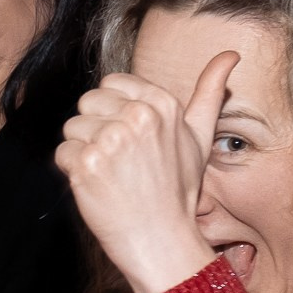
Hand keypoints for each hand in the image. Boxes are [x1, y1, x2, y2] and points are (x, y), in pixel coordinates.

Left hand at [54, 52, 236, 292]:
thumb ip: (209, 93)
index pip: (110, 84)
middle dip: (95, 129)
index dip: (112, 111)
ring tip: (111, 174)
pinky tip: (98, 187)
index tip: (129, 139)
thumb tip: (230, 54)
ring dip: (83, 152)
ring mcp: (110, 139)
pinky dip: (73, 172)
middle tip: (120, 161)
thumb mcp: (199, 137)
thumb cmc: (177, 190)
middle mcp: (137, 117)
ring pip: (72, 129)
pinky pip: (62, 153)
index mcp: (162, 103)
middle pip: (87, 103)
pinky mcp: (86, 163)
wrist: (161, 238)